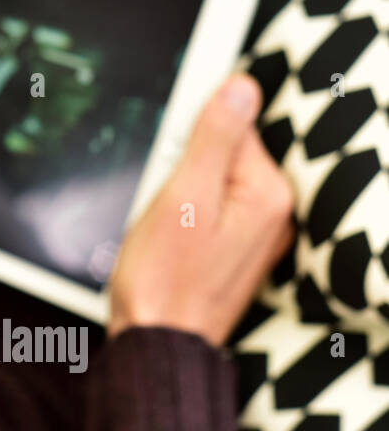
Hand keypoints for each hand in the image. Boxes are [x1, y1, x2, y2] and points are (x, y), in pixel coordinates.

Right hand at [107, 73, 294, 345]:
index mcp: (267, 194)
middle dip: (183, 165)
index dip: (189, 134)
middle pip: (224, 153)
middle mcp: (272, 213)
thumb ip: (214, 139)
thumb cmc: (164, 281)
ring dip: (180, 190)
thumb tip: (240, 88)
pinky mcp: (235, 249)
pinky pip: (211, 208)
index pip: (234, 126)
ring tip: (162, 225)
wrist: (157, 343)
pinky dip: (184, 212)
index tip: (167, 154)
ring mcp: (255, 234)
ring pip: (213, 181)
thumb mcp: (182, 197)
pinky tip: (167, 236)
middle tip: (162, 200)